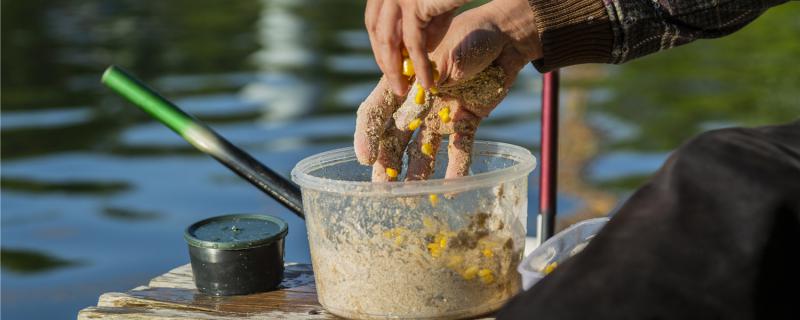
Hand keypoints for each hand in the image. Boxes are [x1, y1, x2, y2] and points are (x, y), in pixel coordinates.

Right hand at [355, 0, 540, 181]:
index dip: (367, 134)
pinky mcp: (464, 122)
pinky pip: (459, 150)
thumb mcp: (451, 51)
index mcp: (403, 81)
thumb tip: (435, 88)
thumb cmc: (472, 36)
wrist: (505, 39)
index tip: (365, 158)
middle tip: (382, 191)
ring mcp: (440, 116)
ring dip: (416, 174)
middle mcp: (418, 103)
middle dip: (386, 165)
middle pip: (394, 138)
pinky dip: (456, 170)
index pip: (376, 110)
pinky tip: (452, 189)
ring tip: (412, 198)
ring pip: (422, 150)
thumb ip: (441, 72)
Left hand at [365, 0, 468, 94]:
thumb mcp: (428, 9)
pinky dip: (420, 66)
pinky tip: (426, 82)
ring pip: (390, 40)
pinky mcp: (413, 3)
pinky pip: (413, 43)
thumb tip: (404, 54)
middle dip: (385, 61)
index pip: (374, 22)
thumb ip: (414, 26)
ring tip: (403, 90)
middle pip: (377, 31)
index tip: (388, 66)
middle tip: (395, 85)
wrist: (486, 4)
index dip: (379, 47)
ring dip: (395, 70)